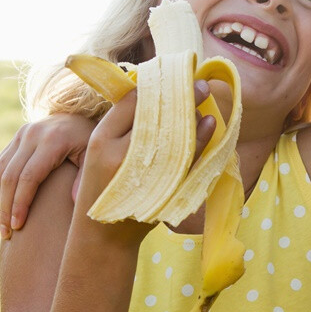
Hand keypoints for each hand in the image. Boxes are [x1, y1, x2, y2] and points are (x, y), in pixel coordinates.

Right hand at [0, 113, 96, 238]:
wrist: (84, 117)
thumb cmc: (93, 143)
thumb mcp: (95, 157)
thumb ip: (85, 178)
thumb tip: (73, 202)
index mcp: (53, 140)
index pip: (29, 176)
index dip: (21, 203)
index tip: (18, 226)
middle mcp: (32, 135)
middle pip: (9, 176)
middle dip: (6, 207)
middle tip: (8, 234)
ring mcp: (21, 135)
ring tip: (2, 227)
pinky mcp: (15, 138)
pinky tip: (1, 210)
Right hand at [73, 84, 216, 244]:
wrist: (104, 236)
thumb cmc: (106, 186)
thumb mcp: (101, 151)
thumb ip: (122, 124)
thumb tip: (154, 90)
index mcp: (100, 139)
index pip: (132, 102)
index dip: (157, 84)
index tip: (175, 74)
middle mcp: (119, 154)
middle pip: (155, 114)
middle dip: (181, 95)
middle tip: (200, 82)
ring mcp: (143, 173)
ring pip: (173, 133)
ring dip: (192, 114)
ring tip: (205, 98)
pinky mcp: (161, 189)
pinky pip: (187, 159)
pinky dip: (202, 139)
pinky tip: (209, 123)